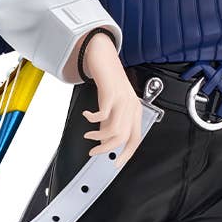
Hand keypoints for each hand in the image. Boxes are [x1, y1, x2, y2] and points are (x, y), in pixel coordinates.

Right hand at [80, 33, 142, 169]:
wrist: (104, 57)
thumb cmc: (109, 82)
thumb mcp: (113, 106)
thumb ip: (110, 122)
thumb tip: (105, 140)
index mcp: (135, 112)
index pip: (135, 139)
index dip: (126, 154)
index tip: (116, 164)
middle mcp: (131, 107)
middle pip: (123, 138)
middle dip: (106, 149)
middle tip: (93, 152)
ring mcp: (123, 100)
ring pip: (114, 130)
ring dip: (98, 136)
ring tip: (88, 135)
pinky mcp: (111, 93)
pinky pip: (102, 114)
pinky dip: (92, 118)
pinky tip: (86, 115)